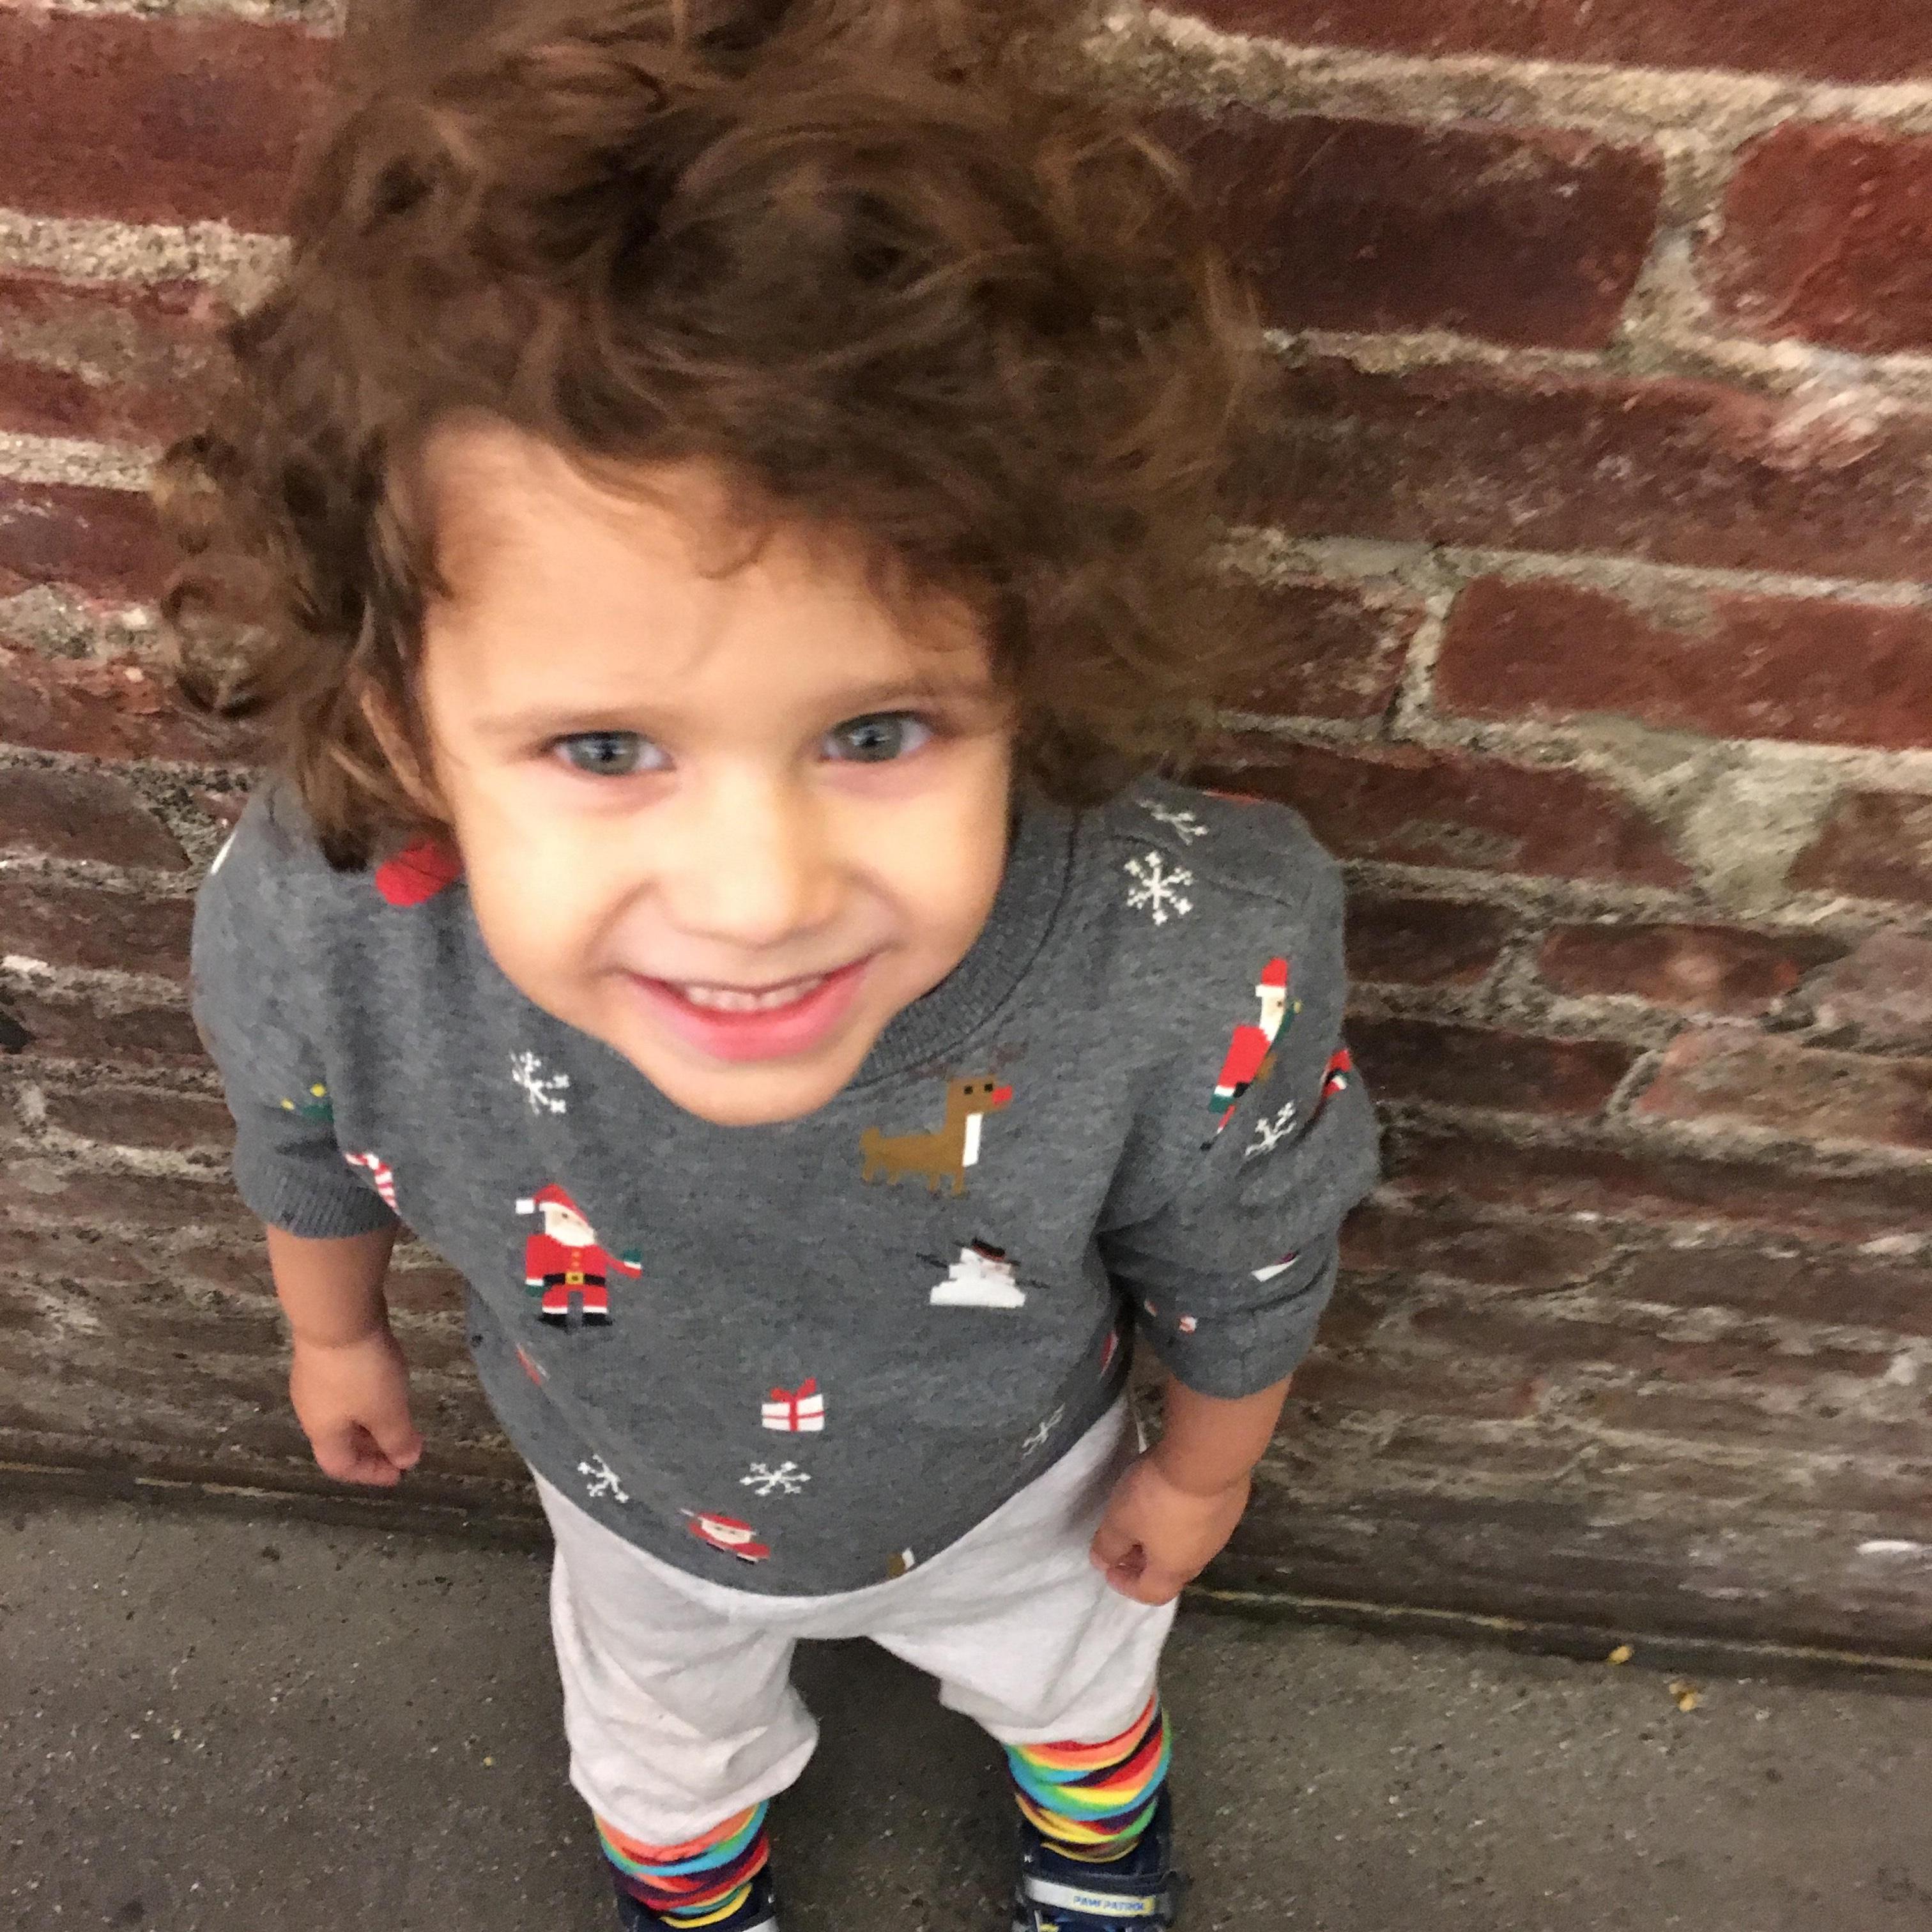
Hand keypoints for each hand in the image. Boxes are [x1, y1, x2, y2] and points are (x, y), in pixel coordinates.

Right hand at [288, 1327, 423, 1486]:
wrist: (335, 1314)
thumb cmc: (361, 1372)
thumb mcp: (387, 1410)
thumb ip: (397, 1439)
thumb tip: (406, 1461)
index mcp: (322, 1431)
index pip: (340, 1466)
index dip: (370, 1474)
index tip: (399, 1473)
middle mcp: (312, 1409)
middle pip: (339, 1440)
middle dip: (372, 1448)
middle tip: (401, 1447)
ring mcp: (314, 1379)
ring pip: (343, 1413)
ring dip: (369, 1421)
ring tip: (396, 1417)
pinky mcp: (324, 1354)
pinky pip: (345, 1389)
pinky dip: (366, 1397)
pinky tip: (384, 1384)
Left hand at [1089, 1452, 1250, 1604]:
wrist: (1207, 1456)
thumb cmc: (1157, 1496)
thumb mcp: (1120, 1520)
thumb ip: (1108, 1545)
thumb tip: (1102, 1563)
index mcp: (1174, 1569)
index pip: (1151, 1593)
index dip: (1126, 1584)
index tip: (1109, 1567)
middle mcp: (1202, 1556)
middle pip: (1172, 1571)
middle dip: (1146, 1561)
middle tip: (1126, 1542)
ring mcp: (1221, 1530)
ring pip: (1189, 1544)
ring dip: (1166, 1538)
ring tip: (1148, 1516)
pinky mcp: (1231, 1503)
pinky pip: (1203, 1520)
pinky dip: (1184, 1516)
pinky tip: (1174, 1494)